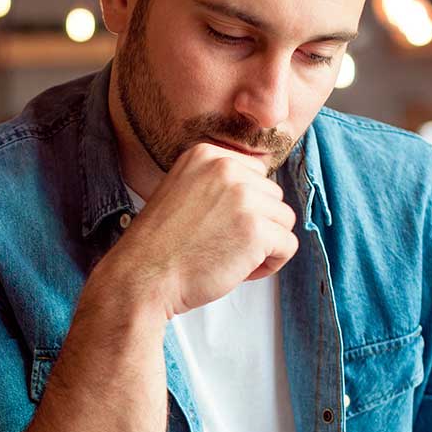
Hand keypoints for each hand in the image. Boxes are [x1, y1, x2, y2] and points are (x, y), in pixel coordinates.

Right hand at [103, 142, 296, 317]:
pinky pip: (288, 245)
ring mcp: (243, 197)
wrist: (142, 277)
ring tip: (231, 257)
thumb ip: (217, 183)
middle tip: (222, 245)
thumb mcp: (183, 191)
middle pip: (273, 196)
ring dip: (265, 244)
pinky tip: (241, 270)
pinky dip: (270, 264)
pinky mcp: (256, 230)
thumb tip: (259, 193)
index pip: (255, 174)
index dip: (244, 207)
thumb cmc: (161, 246)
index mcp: (206, 155)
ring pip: (284, 219)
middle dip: (256, 224)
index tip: (218, 225)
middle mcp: (226, 168)